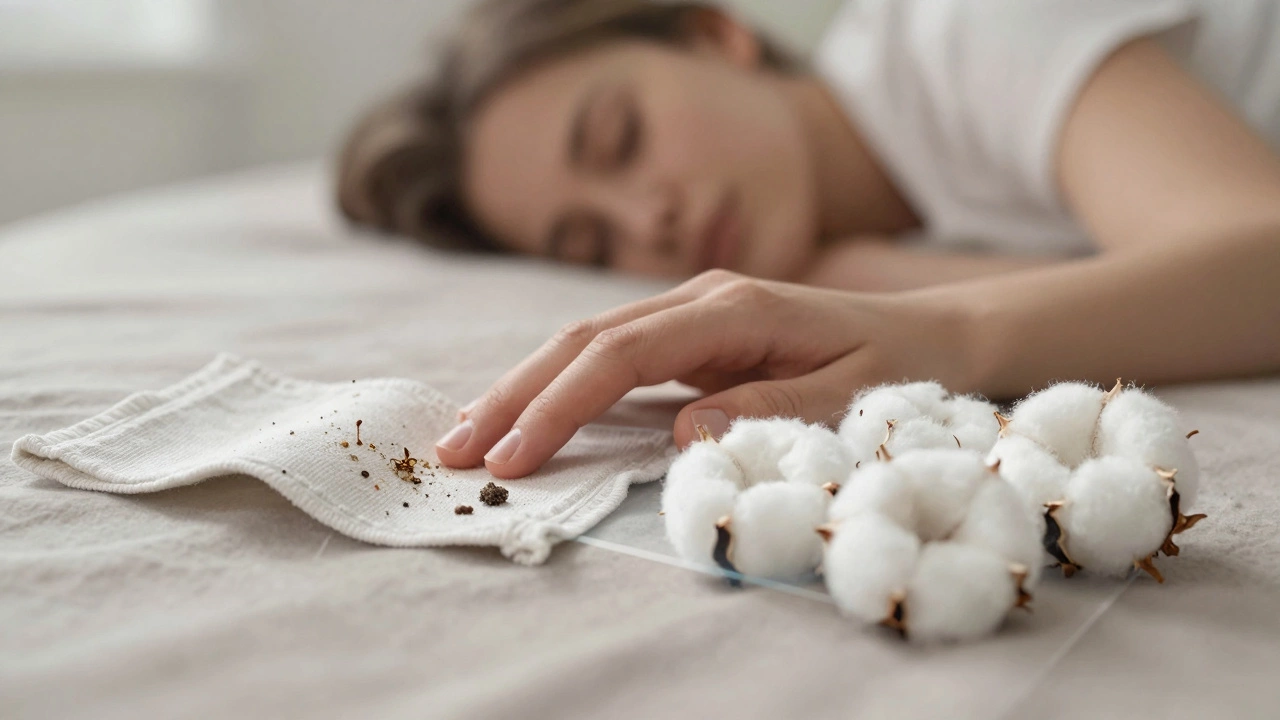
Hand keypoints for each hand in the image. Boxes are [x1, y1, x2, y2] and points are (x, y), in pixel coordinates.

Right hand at [435, 270, 972, 478]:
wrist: (931, 335)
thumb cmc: (895, 367)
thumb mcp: (848, 396)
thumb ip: (767, 411)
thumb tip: (678, 432)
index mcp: (734, 309)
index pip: (621, 354)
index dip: (560, 403)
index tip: (514, 456)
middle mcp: (700, 300)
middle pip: (582, 339)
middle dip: (513, 393)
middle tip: (456, 450)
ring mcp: (691, 312)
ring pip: (585, 341)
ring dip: (523, 387)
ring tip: (468, 435)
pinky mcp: (690, 334)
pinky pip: (610, 356)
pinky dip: (560, 384)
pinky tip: (527, 413)